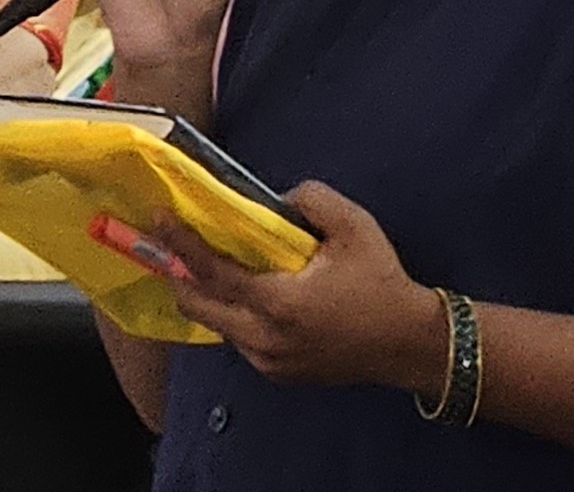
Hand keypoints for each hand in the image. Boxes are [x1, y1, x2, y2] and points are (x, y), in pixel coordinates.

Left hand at [164, 181, 448, 393]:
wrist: (413, 345)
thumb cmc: (383, 285)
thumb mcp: (354, 228)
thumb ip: (312, 200)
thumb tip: (279, 200)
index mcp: (278, 303)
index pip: (212, 272)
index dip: (181, 243)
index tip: (160, 219)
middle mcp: (264, 338)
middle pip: (197, 305)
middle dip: (179, 274)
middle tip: (173, 244)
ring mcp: (269, 361)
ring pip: (217, 325)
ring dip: (208, 296)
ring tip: (209, 266)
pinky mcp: (278, 373)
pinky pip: (240, 339)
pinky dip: (234, 315)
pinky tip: (244, 293)